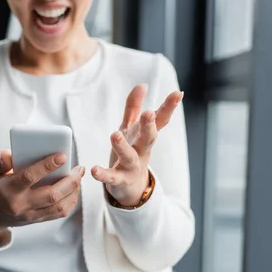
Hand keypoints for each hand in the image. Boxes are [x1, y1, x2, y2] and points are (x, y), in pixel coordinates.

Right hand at [0, 150, 84, 241]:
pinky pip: (59, 213)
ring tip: (79, 177)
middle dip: (69, 181)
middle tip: (79, 168)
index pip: (29, 177)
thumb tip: (9, 153)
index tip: (62, 156)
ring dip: (73, 191)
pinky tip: (74, 189)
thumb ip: (1, 162)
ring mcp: (31, 215)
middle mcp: (21, 205)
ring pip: (59, 206)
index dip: (47, 166)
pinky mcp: (38, 220)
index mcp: (8, 190)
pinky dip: (71, 201)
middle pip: (51, 194)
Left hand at [91, 84, 183, 206]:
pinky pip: (111, 177)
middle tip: (148, 113)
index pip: (159, 121)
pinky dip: (103, 174)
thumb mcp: (131, 129)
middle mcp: (141, 151)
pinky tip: (94, 169)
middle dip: (149, 126)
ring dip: (122, 146)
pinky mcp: (118, 180)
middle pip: (148, 138)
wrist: (131, 187)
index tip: (177, 93)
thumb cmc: (131, 152)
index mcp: (144, 136)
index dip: (168, 107)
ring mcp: (131, 166)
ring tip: (114, 135)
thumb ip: (133, 108)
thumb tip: (142, 84)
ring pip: (129, 156)